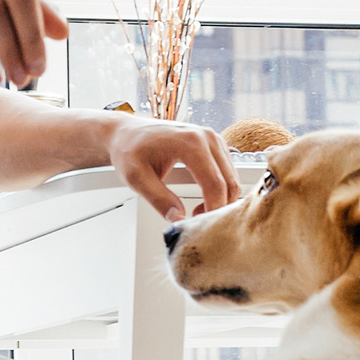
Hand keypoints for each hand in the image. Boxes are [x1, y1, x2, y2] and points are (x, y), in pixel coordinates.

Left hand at [108, 116, 240, 223]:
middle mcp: (207, 137)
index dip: (212, 210)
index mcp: (191, 142)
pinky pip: (228, 173)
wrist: (126, 132)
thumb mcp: (136, 178)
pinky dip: (221, 190)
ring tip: (197, 210)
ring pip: (232, 179)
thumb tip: (179, 219)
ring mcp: (214, 139)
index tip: (200, 226)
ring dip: (221, 200)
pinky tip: (203, 198)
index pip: (214, 184)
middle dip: (218, 208)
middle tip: (197, 221)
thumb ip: (159, 199)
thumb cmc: (129, 149)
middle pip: (229, 183)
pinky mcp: (215, 144)